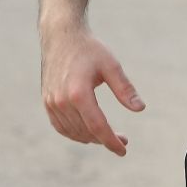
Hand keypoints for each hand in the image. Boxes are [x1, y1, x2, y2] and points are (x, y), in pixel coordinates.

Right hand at [40, 24, 144, 155]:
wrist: (61, 36)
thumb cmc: (89, 49)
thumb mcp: (111, 65)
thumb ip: (125, 88)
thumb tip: (140, 109)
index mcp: (78, 93)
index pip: (97, 126)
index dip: (111, 141)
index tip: (124, 150)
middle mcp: (61, 101)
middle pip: (86, 131)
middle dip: (105, 139)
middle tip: (123, 139)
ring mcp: (51, 103)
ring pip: (73, 132)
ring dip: (91, 138)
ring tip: (108, 135)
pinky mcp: (47, 102)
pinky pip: (61, 127)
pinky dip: (75, 133)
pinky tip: (89, 132)